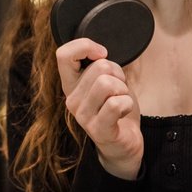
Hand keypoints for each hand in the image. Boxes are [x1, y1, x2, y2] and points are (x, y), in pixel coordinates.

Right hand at [56, 38, 143, 179]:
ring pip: (107, 83)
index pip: (63, 55)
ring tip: (121, 100)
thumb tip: (100, 50)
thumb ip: (100, 66)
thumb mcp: (105, 82)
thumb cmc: (116, 111)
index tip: (102, 54)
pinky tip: (124, 112)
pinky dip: (128, 103)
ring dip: (123, 89)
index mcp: (71, 85)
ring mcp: (83, 116)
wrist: (123, 145)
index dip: (86, 46)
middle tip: (119, 89)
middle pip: (99, 66)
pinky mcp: (99, 129)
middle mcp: (72, 100)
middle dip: (118, 74)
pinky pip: (116, 103)